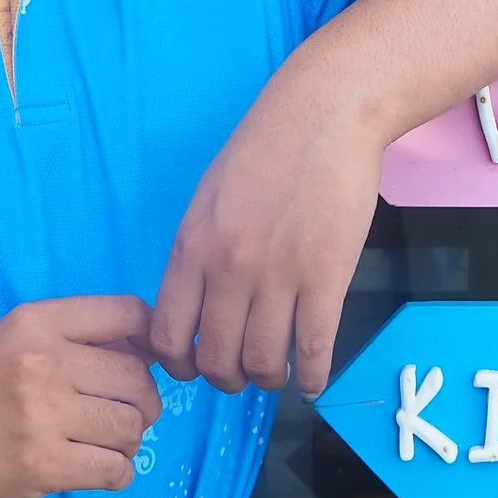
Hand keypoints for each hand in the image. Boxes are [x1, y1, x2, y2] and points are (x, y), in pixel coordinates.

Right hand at [0, 296, 161, 497]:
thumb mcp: (10, 338)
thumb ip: (70, 336)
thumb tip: (147, 349)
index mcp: (36, 322)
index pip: (130, 313)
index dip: (149, 341)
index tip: (141, 364)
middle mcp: (43, 362)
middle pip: (138, 378)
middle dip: (142, 402)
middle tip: (121, 416)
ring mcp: (41, 416)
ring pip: (131, 426)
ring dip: (129, 441)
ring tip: (104, 444)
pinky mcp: (40, 465)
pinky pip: (115, 469)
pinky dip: (118, 473)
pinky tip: (97, 469)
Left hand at [150, 84, 384, 397]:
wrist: (324, 116)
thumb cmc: (265, 149)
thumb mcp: (208, 198)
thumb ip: (199, 253)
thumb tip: (196, 306)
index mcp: (192, 247)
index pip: (169, 335)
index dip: (180, 366)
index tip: (195, 367)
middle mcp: (229, 269)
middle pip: (217, 359)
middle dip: (227, 379)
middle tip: (239, 375)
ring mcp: (280, 277)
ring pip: (264, 363)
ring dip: (269, 379)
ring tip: (276, 373)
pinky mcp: (328, 278)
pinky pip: (315, 350)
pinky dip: (312, 377)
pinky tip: (311, 381)